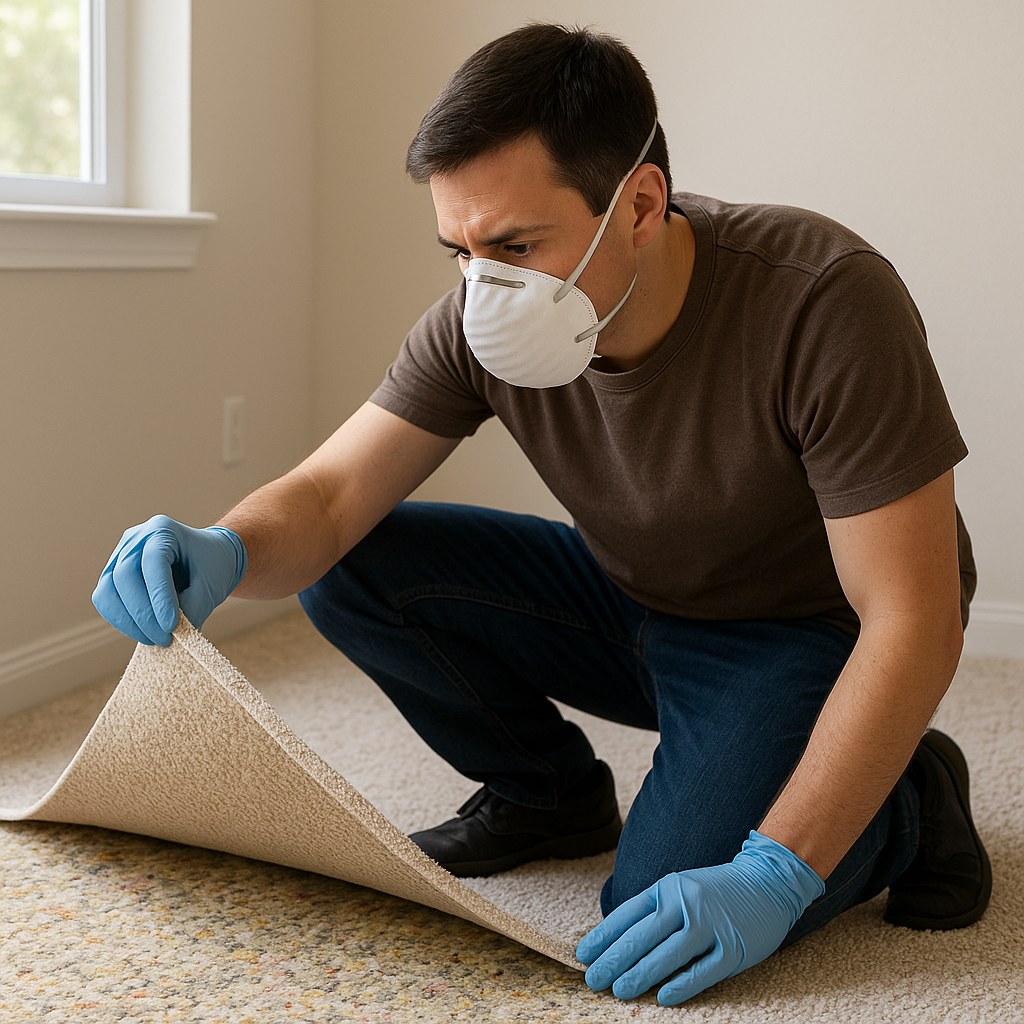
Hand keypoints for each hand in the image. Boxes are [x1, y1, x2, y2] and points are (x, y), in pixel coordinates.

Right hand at [93, 515, 246, 645]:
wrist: (208, 559)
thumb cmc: (212, 565)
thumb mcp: (212, 584)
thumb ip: (194, 607)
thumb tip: (172, 633)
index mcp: (163, 530)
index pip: (153, 562)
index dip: (159, 596)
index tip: (171, 626)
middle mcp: (136, 538)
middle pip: (124, 575)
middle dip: (143, 613)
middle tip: (164, 638)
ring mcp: (120, 556)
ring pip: (108, 591)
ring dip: (129, 621)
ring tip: (156, 639)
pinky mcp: (112, 576)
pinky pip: (106, 600)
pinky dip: (121, 620)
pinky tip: (144, 631)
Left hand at [576, 830, 823, 1005]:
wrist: (767, 881)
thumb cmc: (714, 891)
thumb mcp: (680, 889)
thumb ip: (654, 911)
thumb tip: (617, 941)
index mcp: (668, 887)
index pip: (628, 914)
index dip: (604, 936)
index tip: (583, 956)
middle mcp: (687, 903)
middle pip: (644, 935)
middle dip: (615, 959)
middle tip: (593, 980)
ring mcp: (712, 925)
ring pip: (669, 954)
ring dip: (641, 974)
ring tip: (619, 990)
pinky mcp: (734, 948)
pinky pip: (704, 970)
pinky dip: (682, 984)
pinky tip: (663, 997)